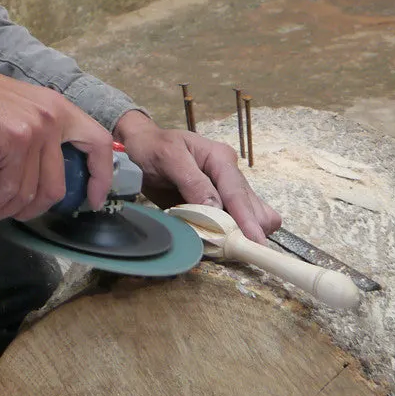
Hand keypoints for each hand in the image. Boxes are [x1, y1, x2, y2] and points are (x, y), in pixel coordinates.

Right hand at [0, 67, 114, 222]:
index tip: (94, 200)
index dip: (101, 176)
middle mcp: (53, 117)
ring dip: (6, 210)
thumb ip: (35, 131)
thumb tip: (39, 172)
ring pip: (31, 193)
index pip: (98, 142)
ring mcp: (36, 129)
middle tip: (12, 212)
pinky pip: (9, 189)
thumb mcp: (17, 107)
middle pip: (57, 185)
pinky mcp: (16, 141)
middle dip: (34, 209)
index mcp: (58, 107)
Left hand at [113, 110, 281, 242]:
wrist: (139, 149)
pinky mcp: (218, 206)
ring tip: (221, 244)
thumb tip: (215, 208)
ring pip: (250, 218)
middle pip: (252, 208)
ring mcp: (225, 192)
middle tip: (232, 247)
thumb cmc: (152, 148)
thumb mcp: (169, 157)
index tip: (255, 241)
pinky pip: (234, 225)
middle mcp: (229, 175)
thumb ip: (192, 182)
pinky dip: (229, 236)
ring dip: (240, 233)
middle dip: (246, 229)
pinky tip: (215, 239)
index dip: (247, 219)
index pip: (237, 192)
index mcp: (221, 158)